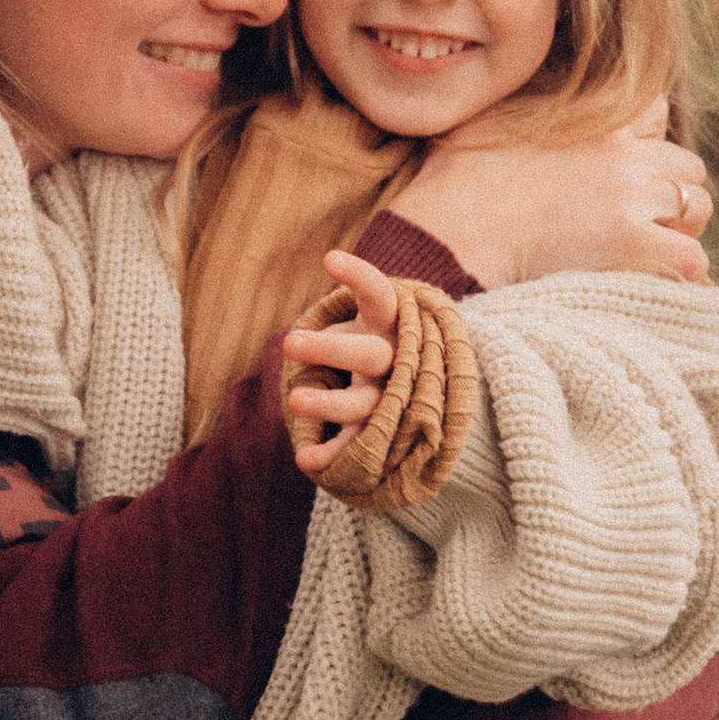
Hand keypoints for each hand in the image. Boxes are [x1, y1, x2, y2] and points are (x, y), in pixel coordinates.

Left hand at [282, 253, 397, 477]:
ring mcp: (391, 399)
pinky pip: (358, 445)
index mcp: (393, 324)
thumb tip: (299, 344)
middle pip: (368, 354)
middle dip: (329, 349)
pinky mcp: (382, 432)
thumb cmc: (375, 344)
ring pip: (363, 403)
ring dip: (328, 404)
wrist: (430, 392)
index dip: (358, 276)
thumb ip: (340, 328)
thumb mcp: (367, 325)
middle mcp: (397, 361)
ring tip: (293, 400)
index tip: (329, 259)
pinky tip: (305, 460)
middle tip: (288, 342)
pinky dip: (333, 454)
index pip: (379, 294)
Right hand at [390, 102, 713, 287]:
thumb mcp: (496, 120)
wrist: (448, 231)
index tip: (627, 166)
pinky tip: (660, 279)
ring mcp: (630, 196)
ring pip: (698, 206)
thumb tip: (544, 114)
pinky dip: (683, 272)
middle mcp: (622, 151)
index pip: (658, 111)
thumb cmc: (455, 181)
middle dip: (669, 191)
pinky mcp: (631, 243)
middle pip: (686, 164)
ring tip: (653, 248)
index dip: (649, 140)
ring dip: (681, 229)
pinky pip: (692, 258)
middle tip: (642, 218)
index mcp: (594, 117)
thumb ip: (536, 108)